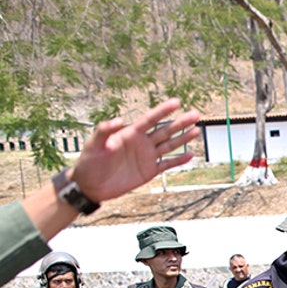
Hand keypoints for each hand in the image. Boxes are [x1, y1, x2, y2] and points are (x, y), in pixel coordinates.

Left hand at [71, 98, 201, 202]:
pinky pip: (167, 164)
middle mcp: (141, 143)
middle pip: (165, 130)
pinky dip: (178, 160)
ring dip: (183, 138)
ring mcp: (146, 157)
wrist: (90, 185)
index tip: (176, 102)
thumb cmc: (89, 162)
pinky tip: (189, 154)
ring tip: (196, 130)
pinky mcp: (149, 171)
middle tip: (195, 114)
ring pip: (169, 145)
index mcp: (130, 134)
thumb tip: (118, 120)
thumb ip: (104, 131)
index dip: (162, 111)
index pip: (149, 120)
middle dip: (180, 122)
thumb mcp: (93, 144)